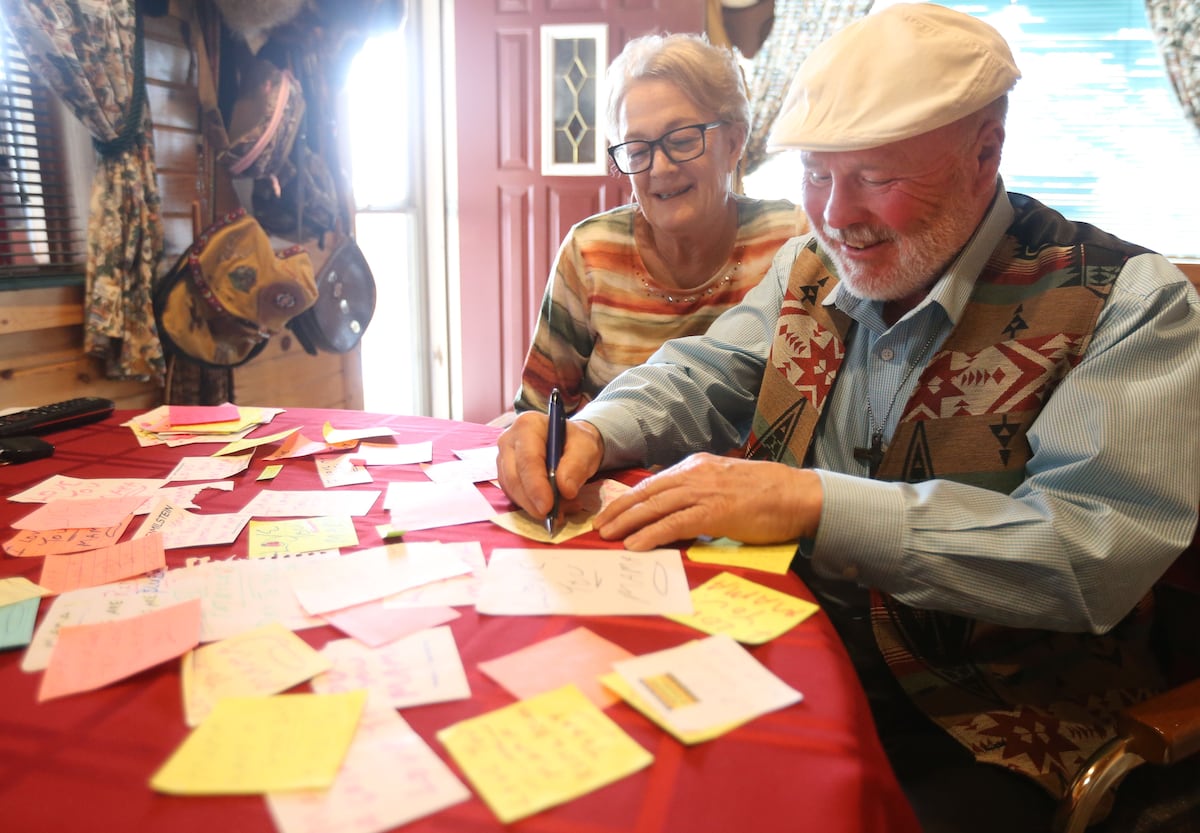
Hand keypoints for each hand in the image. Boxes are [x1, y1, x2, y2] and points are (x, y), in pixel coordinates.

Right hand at [496, 411, 604, 518]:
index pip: (527, 459)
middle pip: (514, 477)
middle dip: (533, 502)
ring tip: (561, 512)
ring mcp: (503, 458)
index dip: (536, 486)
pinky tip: (551, 508)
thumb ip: (576, 465)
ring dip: (533, 506)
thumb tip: (565, 490)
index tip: (548, 507)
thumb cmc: (577, 442)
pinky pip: (513, 495)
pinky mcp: (505, 474)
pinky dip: (531, 506)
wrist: (570, 444)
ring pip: (511, 489)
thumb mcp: (586, 448)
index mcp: (528, 425)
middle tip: (554, 517)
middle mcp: (509, 440)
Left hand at [593, 452, 823, 550]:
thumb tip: (682, 511)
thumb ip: (704, 492)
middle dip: (618, 509)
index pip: (654, 482)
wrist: (799, 494)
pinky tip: (634, 545)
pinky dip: (651, 534)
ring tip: (606, 535)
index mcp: (697, 466)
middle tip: (597, 525)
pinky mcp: (714, 512)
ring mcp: (704, 491)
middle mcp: (695, 474)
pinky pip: (674, 523)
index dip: (630, 498)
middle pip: (647, 492)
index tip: (612, 511)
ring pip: (654, 506)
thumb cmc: (769, 494)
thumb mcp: (727, 484)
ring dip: (626, 522)